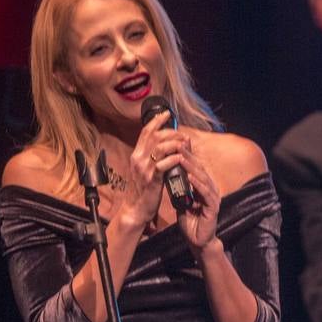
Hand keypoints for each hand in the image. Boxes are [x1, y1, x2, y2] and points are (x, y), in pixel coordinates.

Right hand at [119, 110, 187, 226]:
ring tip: (185, 145)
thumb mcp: (146, 170)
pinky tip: (181, 158)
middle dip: (172, 132)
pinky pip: (162, 164)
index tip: (167, 113)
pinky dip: (173, 159)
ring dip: (175, 143)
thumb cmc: (143, 190)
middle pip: (155, 136)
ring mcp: (143, 169)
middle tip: (183, 135)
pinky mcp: (151, 180)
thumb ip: (153, 157)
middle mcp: (138, 159)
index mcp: (136, 155)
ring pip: (159, 147)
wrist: (135, 209)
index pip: (146, 132)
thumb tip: (167, 145)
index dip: (157, 120)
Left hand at [176, 141, 220, 253]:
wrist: (197, 241)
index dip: (186, 154)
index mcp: (202, 186)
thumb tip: (167, 173)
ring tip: (181, 157)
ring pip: (203, 178)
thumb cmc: (190, 221)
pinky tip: (190, 177)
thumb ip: (178, 188)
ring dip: (192, 167)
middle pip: (199, 168)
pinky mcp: (213, 208)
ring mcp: (213, 197)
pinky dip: (198, 184)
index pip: (194, 167)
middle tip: (178, 143)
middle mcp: (210, 189)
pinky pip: (206, 193)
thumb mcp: (180, 201)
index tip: (176, 142)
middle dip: (188, 156)